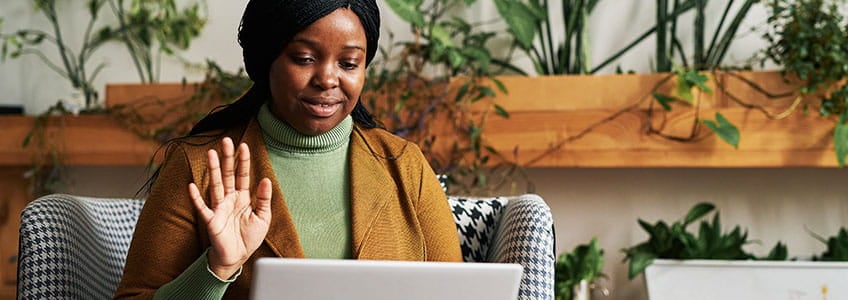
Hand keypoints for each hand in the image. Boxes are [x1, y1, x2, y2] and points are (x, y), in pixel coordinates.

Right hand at [189, 137, 271, 278]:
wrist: (237, 257)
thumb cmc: (249, 237)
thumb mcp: (263, 218)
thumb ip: (264, 199)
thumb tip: (266, 180)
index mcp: (243, 198)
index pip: (242, 175)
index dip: (243, 161)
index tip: (243, 146)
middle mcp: (230, 199)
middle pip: (228, 174)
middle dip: (227, 158)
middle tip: (226, 140)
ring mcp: (219, 208)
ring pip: (216, 185)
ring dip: (213, 170)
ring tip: (211, 154)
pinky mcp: (212, 220)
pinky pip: (203, 207)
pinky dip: (196, 198)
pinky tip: (192, 186)